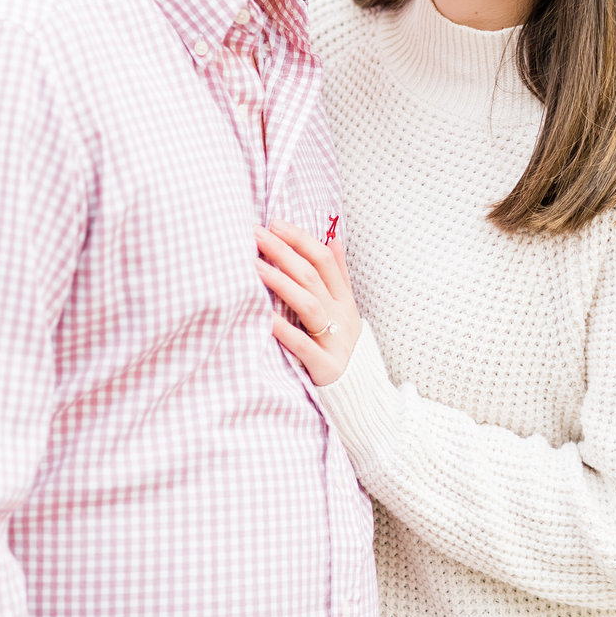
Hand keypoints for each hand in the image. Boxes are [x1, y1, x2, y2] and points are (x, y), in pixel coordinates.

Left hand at [256, 219, 360, 384]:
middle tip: (257, 234)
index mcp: (344, 301)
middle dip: (284, 252)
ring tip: (254, 266)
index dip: (300, 239)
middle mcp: (341, 317)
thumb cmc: (342, 346)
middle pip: (312, 277)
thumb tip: (334, 238)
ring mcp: (335, 341)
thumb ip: (339, 275)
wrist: (360, 394)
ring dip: (281, 283)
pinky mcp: (325, 367)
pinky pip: (302, 346)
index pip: (324, 260)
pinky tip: (262, 316)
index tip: (275, 222)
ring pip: (308, 305)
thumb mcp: (346, 309)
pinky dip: (282, 330)